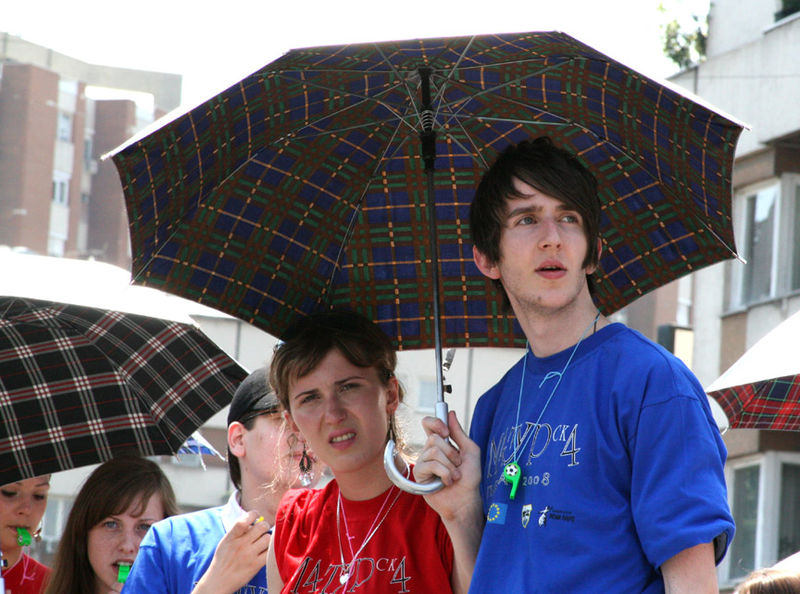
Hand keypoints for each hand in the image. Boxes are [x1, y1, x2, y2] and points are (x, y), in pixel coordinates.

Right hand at [191, 510, 270, 593]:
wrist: (218, 581)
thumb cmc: (223, 560)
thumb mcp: (225, 542)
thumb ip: (237, 531)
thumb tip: (253, 519)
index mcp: (231, 537)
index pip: (244, 520)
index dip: (254, 514)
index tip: (256, 516)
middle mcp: (240, 544)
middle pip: (262, 527)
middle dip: (264, 526)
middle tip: (262, 530)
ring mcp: (249, 555)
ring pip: (268, 538)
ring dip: (267, 539)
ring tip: (262, 542)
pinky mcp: (256, 565)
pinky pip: (270, 552)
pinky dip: (270, 550)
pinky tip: (265, 551)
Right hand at [414, 410, 483, 593]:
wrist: (466, 499)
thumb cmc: (470, 478)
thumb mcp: (470, 451)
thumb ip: (459, 433)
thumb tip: (451, 413)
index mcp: (441, 444)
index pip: (428, 424)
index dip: (434, 422)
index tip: (446, 432)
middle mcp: (429, 451)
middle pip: (433, 438)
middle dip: (450, 452)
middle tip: (457, 464)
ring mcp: (423, 463)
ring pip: (433, 451)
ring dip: (449, 465)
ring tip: (454, 477)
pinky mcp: (420, 475)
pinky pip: (430, 465)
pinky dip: (444, 473)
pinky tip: (446, 482)